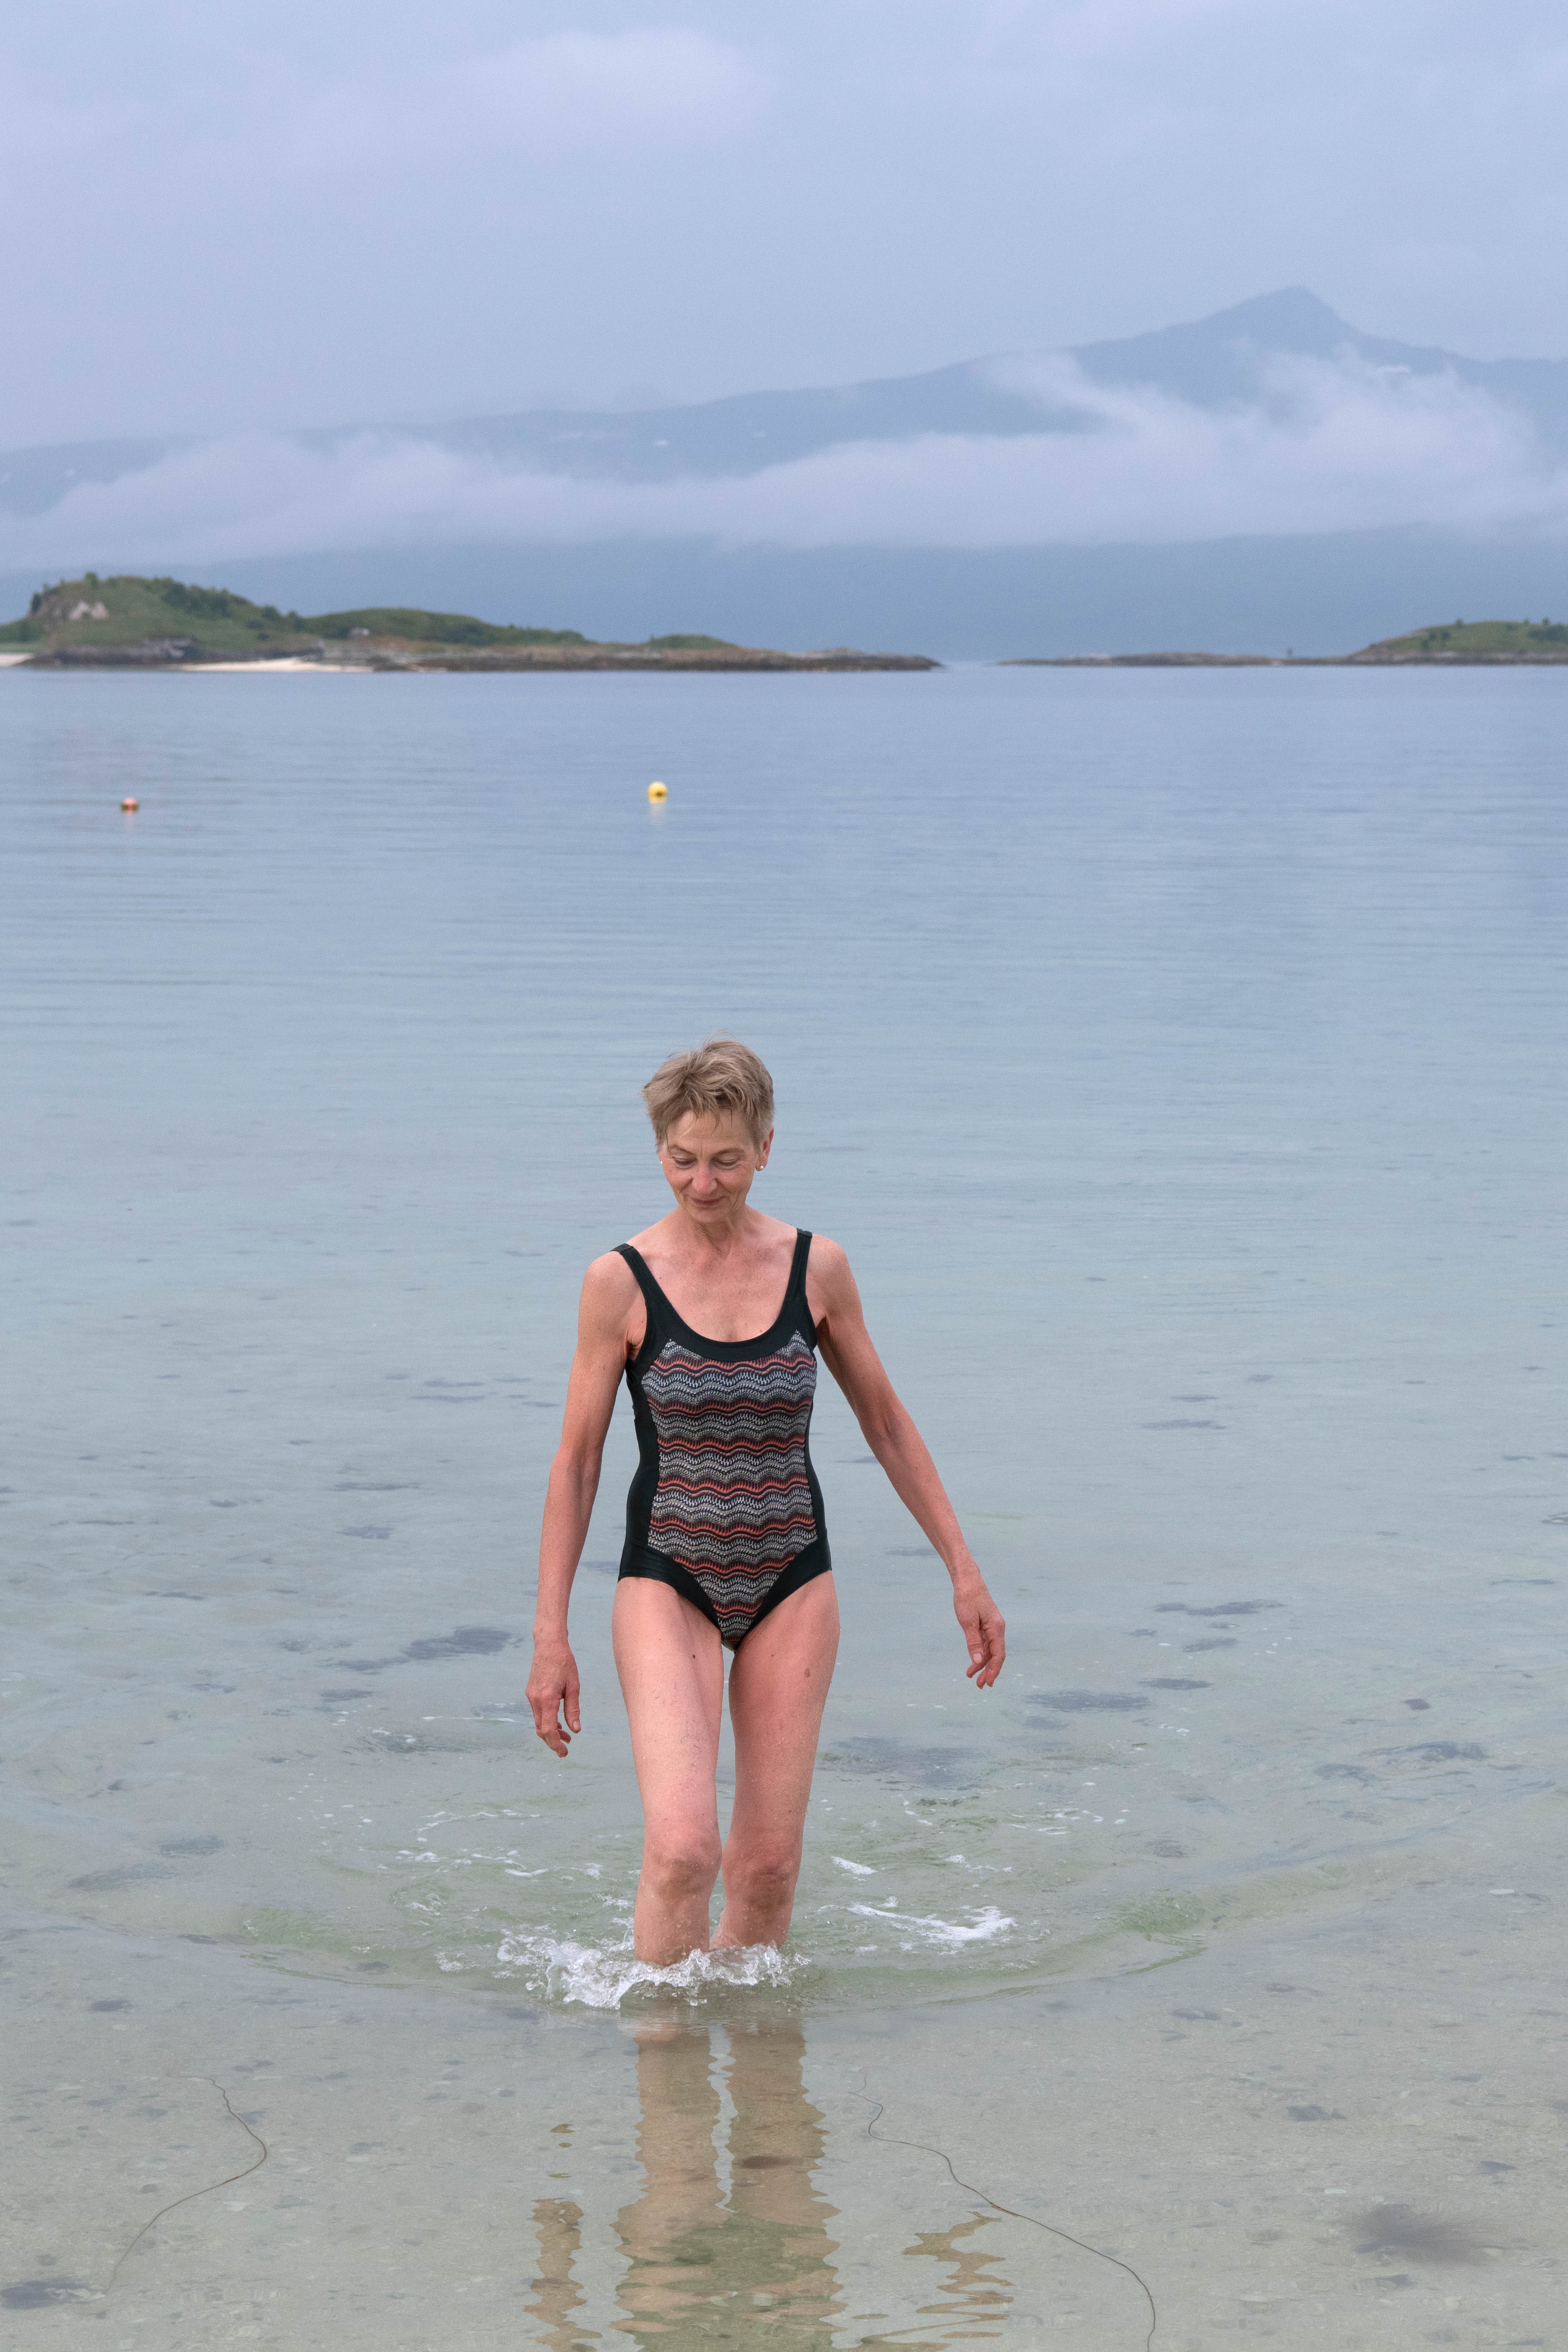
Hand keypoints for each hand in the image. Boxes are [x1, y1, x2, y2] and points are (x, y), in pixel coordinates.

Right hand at [526, 1637, 581, 1756]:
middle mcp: (535, 1699)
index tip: (564, 1753)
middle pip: (541, 1730)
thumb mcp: (574, 1686)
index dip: (555, 1744)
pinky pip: (537, 1713)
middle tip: (566, 1749)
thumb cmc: (564, 1663)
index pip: (548, 1730)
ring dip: (550, 1732)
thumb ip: (573, 1710)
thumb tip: (576, 1730)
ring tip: (566, 1736)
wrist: (548, 1644)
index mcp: (547, 1699)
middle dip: (553, 1741)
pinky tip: (558, 1723)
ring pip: (538, 1722)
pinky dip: (546, 1721)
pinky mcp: (530, 1692)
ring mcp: (531, 1696)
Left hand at [952, 1572, 1004, 1687]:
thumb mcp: (967, 1621)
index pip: (998, 1655)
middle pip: (996, 1655)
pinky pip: (985, 1644)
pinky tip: (973, 1662)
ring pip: (990, 1651)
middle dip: (988, 1671)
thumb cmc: (967, 1598)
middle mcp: (997, 1629)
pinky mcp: (986, 1625)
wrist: (968, 1581)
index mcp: (996, 1628)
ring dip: (982, 1664)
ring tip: (971, 1677)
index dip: (994, 1670)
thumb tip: (978, 1661)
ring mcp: (992, 1627)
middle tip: (979, 1686)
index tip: (987, 1683)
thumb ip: (974, 1642)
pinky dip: (979, 1654)